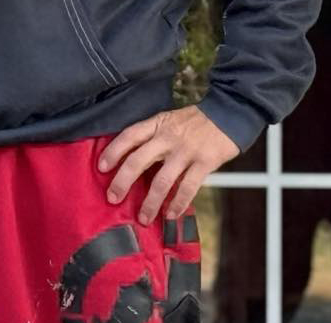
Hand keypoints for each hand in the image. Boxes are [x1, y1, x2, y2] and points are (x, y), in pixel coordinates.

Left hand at [98, 105, 239, 223]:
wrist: (229, 113)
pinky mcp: (204, 162)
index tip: (101, 167)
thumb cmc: (197, 120)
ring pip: (162, 180)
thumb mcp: (171, 120)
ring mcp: (186, 150)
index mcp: (158, 123)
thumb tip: (135, 159)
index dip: (114, 151)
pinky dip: (178, 203)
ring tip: (143, 217)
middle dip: (123, 181)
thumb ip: (155, 136)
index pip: (130, 135)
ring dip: (150, 202)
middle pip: (139, 160)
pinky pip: (188, 187)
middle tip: (112, 198)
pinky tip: (170, 215)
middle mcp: (168, 136)